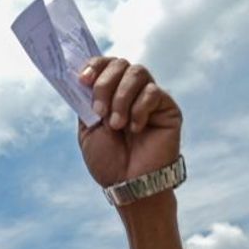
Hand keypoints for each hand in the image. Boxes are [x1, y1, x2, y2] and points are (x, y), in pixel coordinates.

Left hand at [77, 58, 181, 189]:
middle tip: (100, 111)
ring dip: (121, 98)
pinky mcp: (167, 108)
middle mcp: (130, 92)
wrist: (128, 185)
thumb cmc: (108, 162)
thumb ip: (85, 102)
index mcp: (110, 94)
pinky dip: (139, 109)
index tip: (82, 79)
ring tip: (117, 125)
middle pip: (120, 63)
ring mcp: (149, 98)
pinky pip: (153, 92)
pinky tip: (136, 129)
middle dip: (105, 84)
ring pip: (138, 72)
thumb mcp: (88, 130)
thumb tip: (80, 77)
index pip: (105, 64)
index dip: (94, 65)